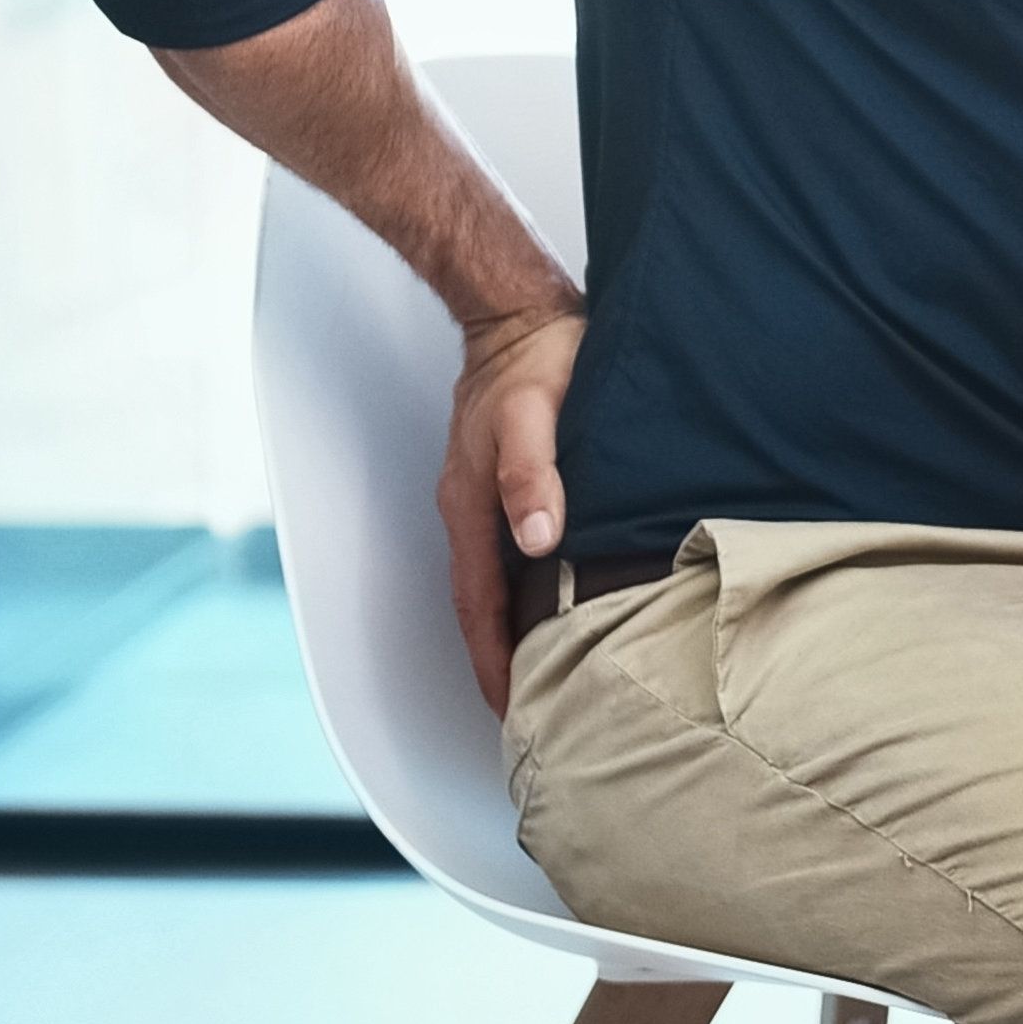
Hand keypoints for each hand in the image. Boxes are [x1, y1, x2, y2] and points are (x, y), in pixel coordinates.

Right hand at [437, 306, 586, 713]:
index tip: (508, 708)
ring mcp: (484, 495)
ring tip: (542, 672)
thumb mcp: (537, 414)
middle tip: (526, 713)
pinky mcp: (505, 480)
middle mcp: (470, 508)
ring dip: (509, 630)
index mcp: (470, 505)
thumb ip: (535, 474)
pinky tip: (552, 600)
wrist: (520, 310)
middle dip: (497, 661)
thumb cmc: (536, 357)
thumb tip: (539, 538)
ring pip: (492, 581)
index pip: (477, 605)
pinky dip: (522, 591)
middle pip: (478, 604)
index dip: (492, 660)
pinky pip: (506, 552)